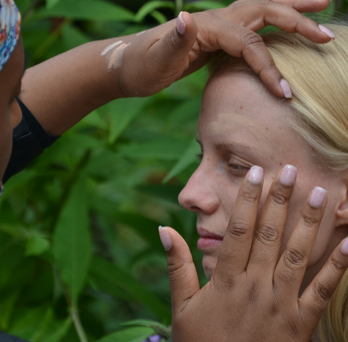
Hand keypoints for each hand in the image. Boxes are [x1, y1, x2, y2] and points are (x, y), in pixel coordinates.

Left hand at [119, 0, 332, 97]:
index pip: (248, 42)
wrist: (127, 63)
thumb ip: (172, 42)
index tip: (284, 92)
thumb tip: (187, 18)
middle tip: (327, 36)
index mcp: (206, 27)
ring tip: (323, 1)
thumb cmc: (139, 66)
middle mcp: (216, 19)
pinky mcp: (217, 32)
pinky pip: (249, 12)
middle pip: (265, 12)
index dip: (268, 66)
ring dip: (293, 5)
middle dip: (298, 23)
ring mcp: (218, 22)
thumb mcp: (153, 60)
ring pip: (262, 6)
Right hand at [159, 165, 347, 341]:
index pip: (239, 230)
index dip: (247, 199)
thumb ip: (176, 265)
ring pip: (297, 256)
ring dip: (310, 224)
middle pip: (269, 235)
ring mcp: (280, 306)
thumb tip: (165, 230)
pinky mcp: (301, 325)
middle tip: (290, 170)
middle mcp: (255, 287)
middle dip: (280, 201)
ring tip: (320, 193)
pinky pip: (322, 292)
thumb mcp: (181, 306)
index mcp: (226, 281)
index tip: (255, 173)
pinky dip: (338, 267)